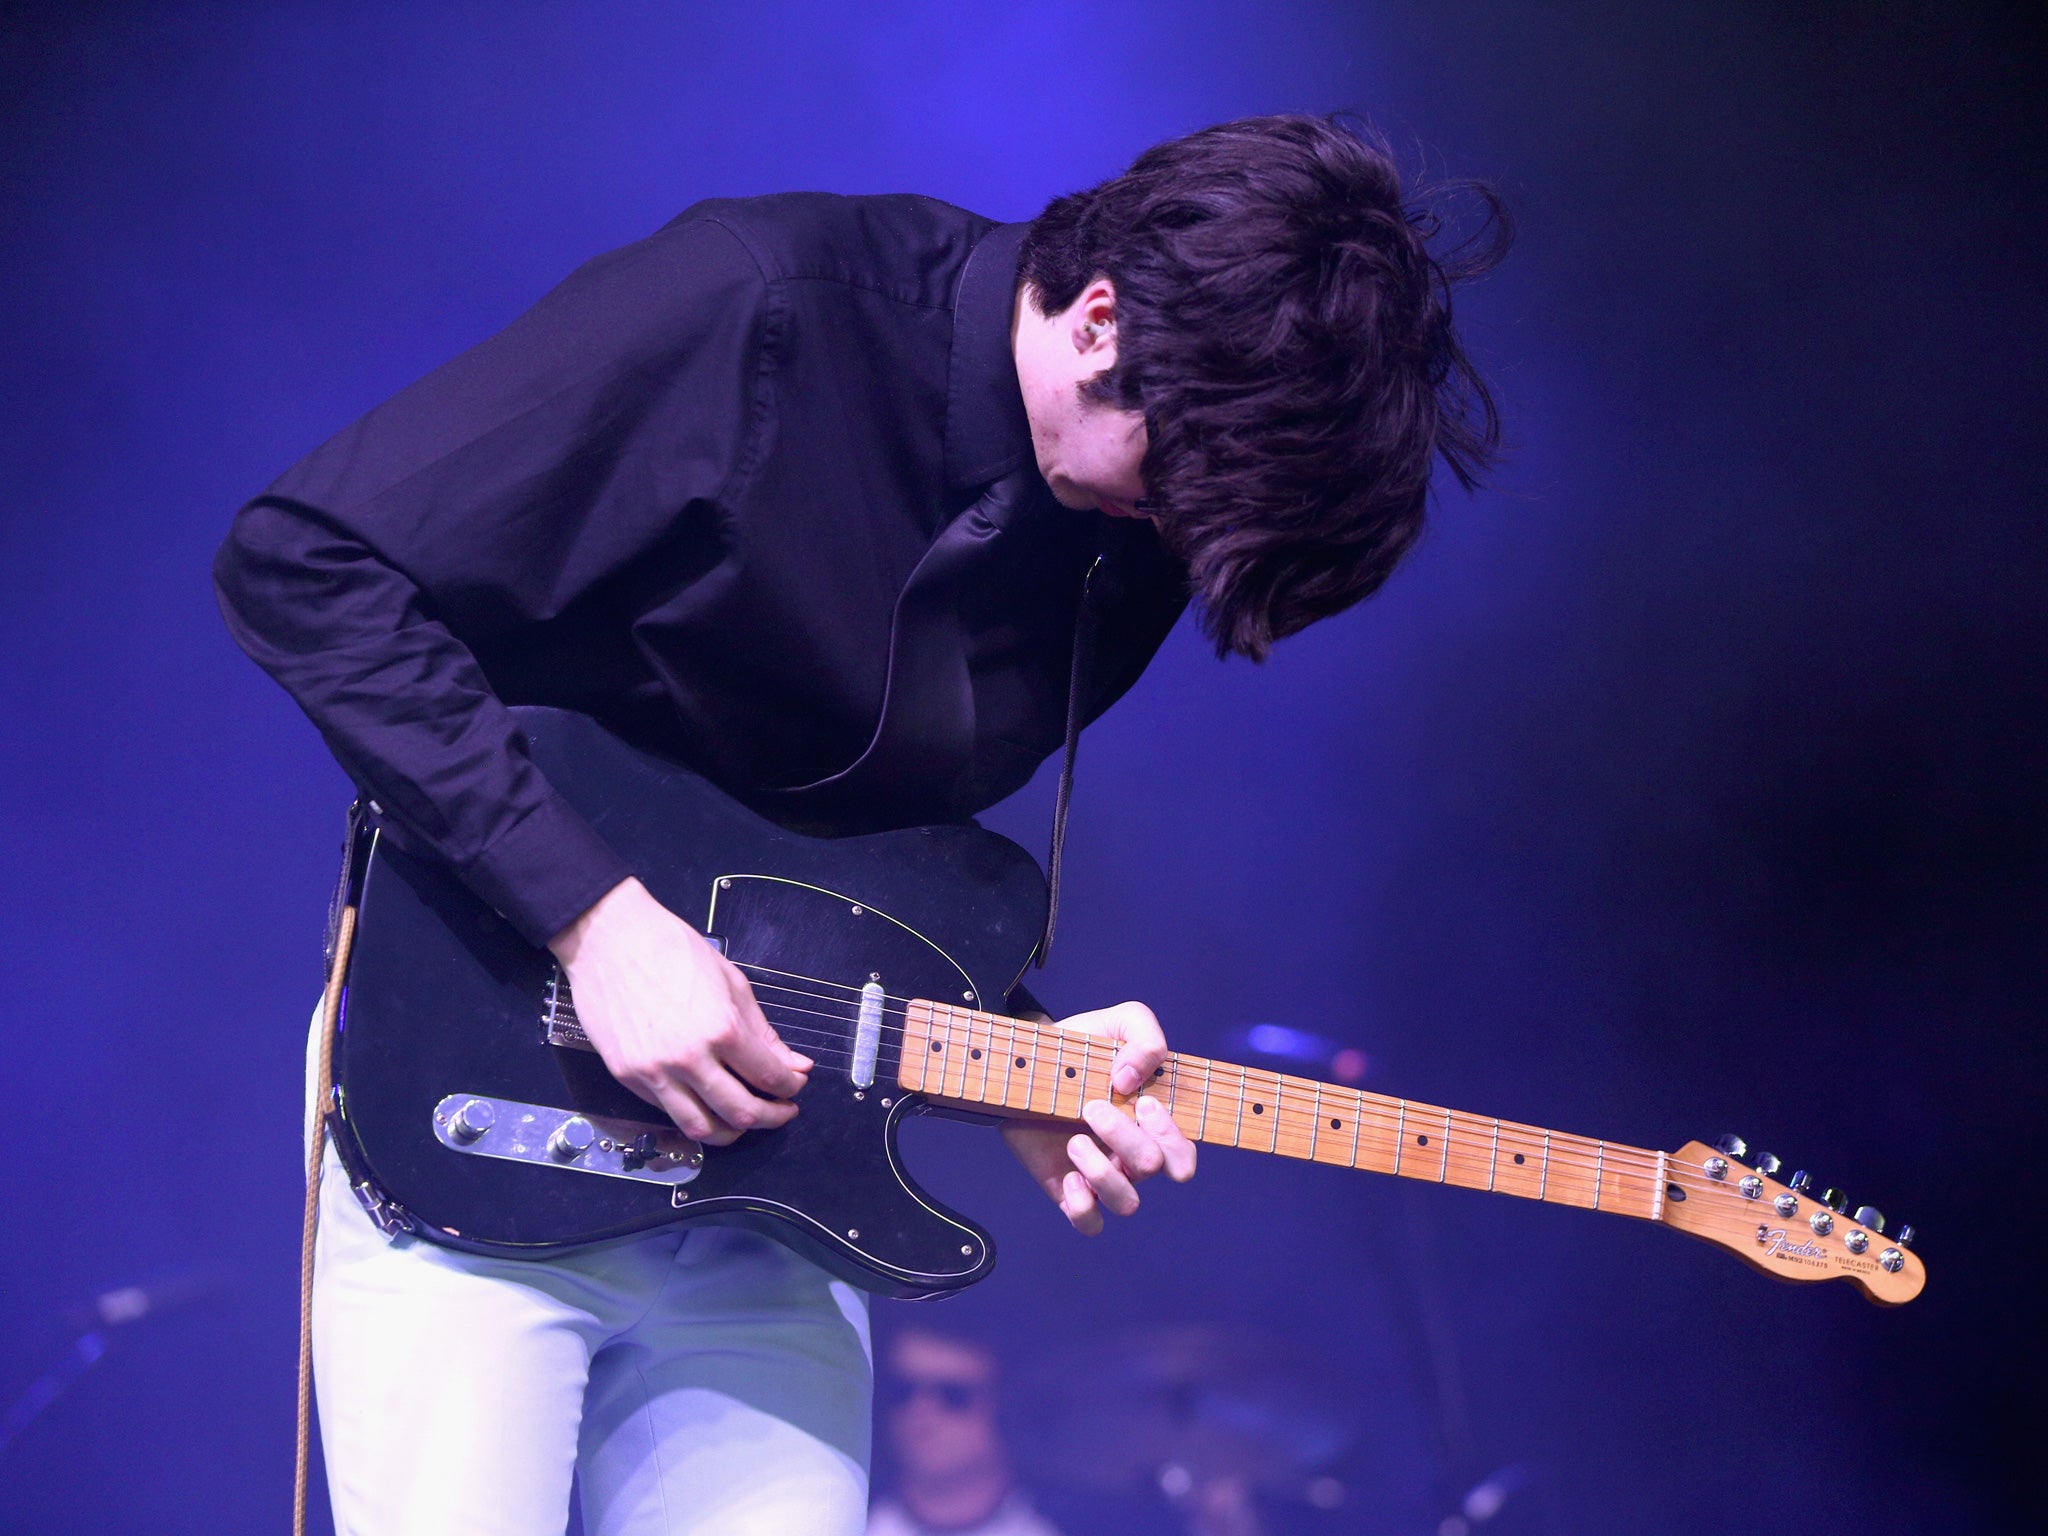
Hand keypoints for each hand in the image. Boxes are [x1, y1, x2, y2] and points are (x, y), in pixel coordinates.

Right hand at [548, 877, 810, 1143]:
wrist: (609, 938)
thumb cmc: (670, 949)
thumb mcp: (732, 983)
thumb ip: (763, 1032)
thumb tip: (794, 1064)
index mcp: (721, 1029)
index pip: (769, 1077)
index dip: (791, 1087)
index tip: (795, 1083)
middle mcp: (688, 1058)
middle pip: (741, 1113)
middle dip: (771, 1117)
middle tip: (781, 1110)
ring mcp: (654, 1072)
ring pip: (701, 1128)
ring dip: (732, 1132)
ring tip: (745, 1120)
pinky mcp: (628, 1076)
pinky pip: (667, 1112)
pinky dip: (694, 1115)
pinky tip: (707, 1103)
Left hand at [1001, 1001, 1196, 1234]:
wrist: (1029, 1059)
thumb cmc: (1083, 1044)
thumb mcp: (1121, 1022)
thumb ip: (1146, 1039)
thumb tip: (1132, 1081)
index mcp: (1153, 1124)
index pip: (1184, 1156)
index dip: (1171, 1136)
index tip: (1141, 1102)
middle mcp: (1132, 1154)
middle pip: (1155, 1170)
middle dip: (1126, 1138)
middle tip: (1092, 1107)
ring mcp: (1102, 1174)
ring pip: (1127, 1203)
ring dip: (1102, 1171)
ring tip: (1074, 1140)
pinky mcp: (1068, 1188)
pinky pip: (1089, 1222)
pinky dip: (1083, 1205)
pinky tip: (1068, 1175)